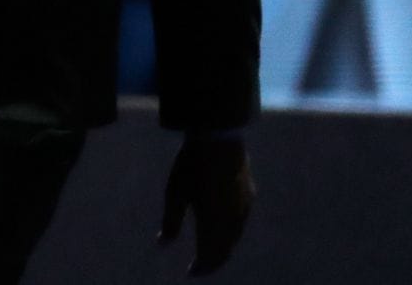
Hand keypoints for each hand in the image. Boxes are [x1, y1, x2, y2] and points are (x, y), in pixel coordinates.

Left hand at [159, 134, 254, 275]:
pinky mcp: (249, 197)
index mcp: (213, 223)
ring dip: (223, 249)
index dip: (200, 267)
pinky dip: (230, 235)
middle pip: (224, 250)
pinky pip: (240, 225)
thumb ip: (171, 221)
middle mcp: (232, 221)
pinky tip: (225, 231)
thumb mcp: (175, 193)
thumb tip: (162, 244)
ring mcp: (244, 209)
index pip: (209, 254)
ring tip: (211, 253)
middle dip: (212, 261)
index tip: (191, 273)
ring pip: (234, 238)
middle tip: (200, 268)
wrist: (220, 140)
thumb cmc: (191, 166)